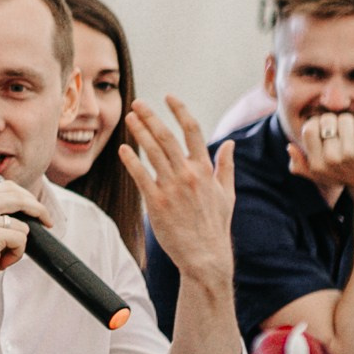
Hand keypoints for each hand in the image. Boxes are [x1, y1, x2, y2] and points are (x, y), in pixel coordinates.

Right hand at [0, 178, 49, 307]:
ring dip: (19, 245)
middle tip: (48, 222)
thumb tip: (27, 209)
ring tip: (3, 257)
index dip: (27, 197)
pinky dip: (16, 255)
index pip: (7, 187)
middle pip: (18, 197)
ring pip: (23, 224)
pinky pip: (21, 240)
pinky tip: (0, 263)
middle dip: (39, 210)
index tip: (38, 210)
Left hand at [120, 96, 235, 288]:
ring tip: (129, 118)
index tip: (169, 97)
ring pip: (153, 152)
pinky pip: (141, 176)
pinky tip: (123, 149)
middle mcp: (189, 175)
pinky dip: (131, 160)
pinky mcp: (157, 203)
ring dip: (140, 132)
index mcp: (205, 170)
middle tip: (138, 103)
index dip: (180, 111)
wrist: (206, 256)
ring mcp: (172, 188)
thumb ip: (226, 166)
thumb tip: (230, 144)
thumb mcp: (227, 194)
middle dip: (151, 117)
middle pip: (167, 137)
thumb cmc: (215, 226)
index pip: (192, 131)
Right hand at [288, 111, 353, 195]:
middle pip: (327, 120)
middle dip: (335, 122)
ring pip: (344, 118)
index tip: (328, 130)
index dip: (318, 124)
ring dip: (351, 123)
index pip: (309, 128)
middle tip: (343, 133)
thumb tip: (290, 147)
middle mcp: (331, 158)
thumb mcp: (320, 175)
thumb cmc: (346, 175)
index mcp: (317, 164)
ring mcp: (349, 152)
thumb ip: (300, 165)